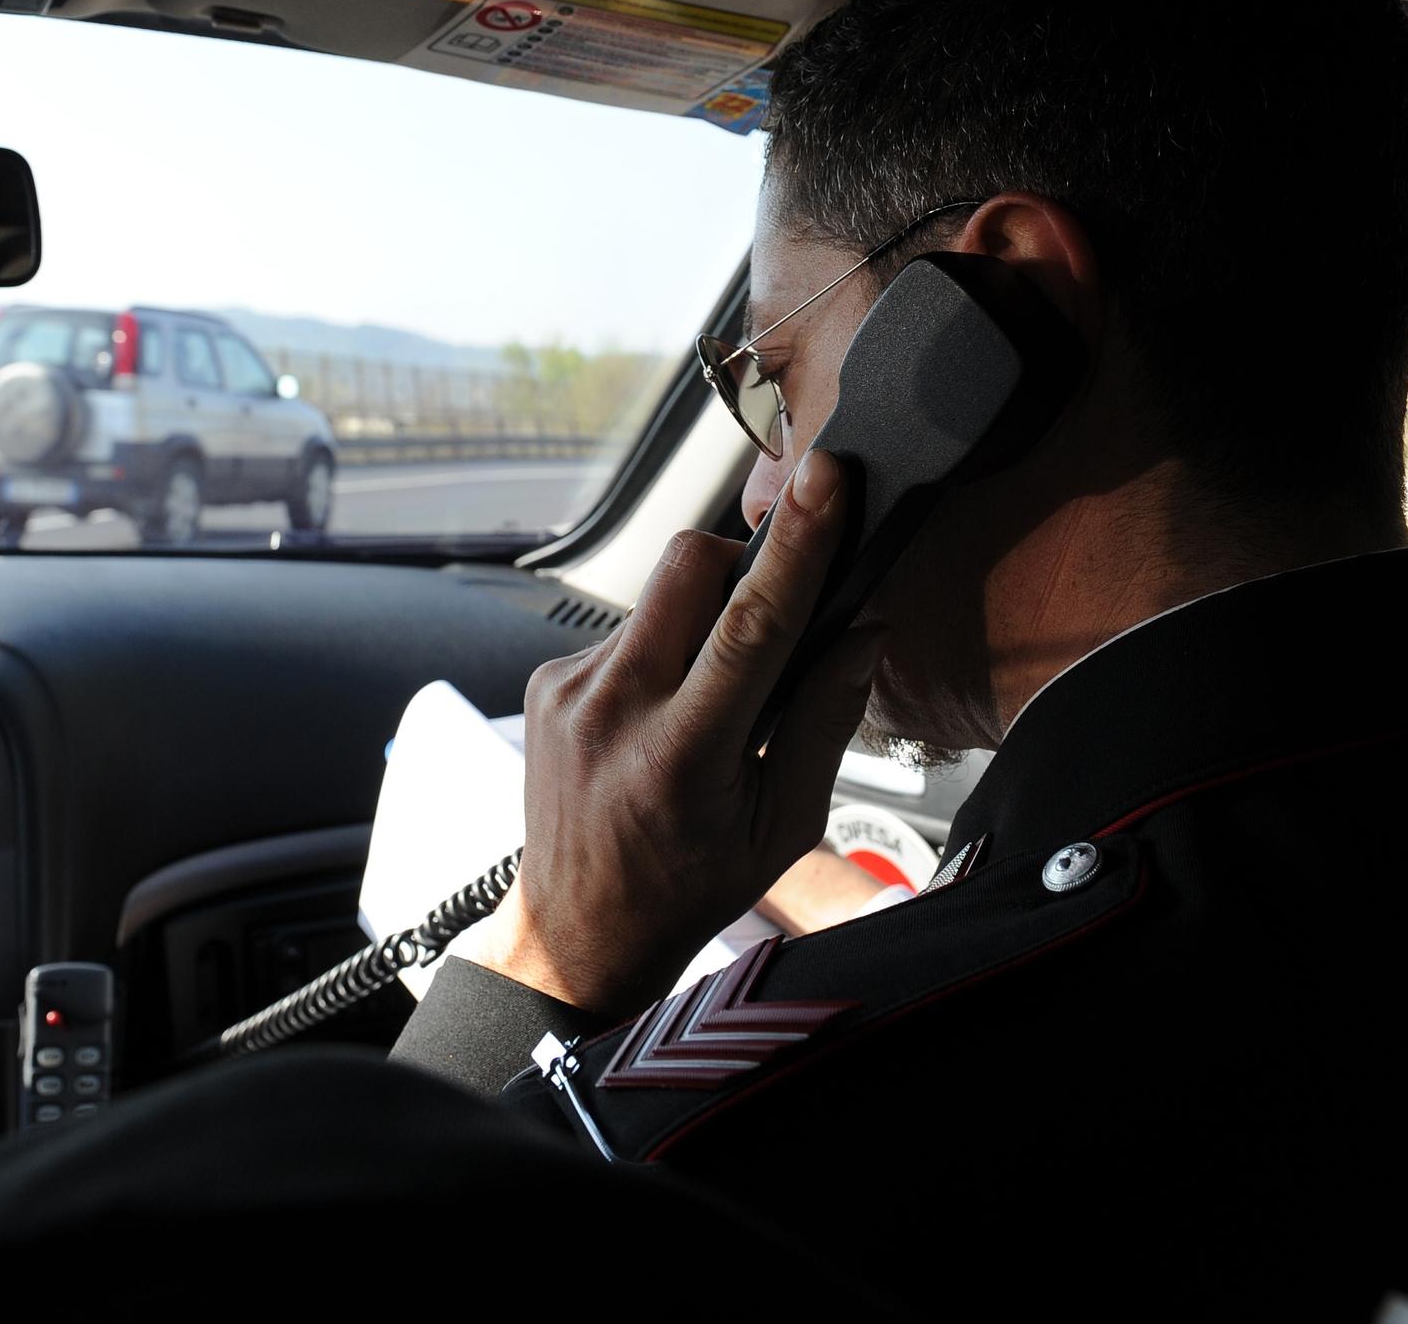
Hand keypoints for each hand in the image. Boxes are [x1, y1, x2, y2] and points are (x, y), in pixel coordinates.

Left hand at [461, 450, 887, 1016]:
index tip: (827, 478)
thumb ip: (826, 721)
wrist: (578, 929)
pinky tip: (663, 713)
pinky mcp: (544, 681)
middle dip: (742, 562)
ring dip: (699, 622)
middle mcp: (614, 711)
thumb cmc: (689, 885)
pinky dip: (660, 652)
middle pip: (688, 566)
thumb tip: (863, 628)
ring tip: (707, 699)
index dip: (796, 544)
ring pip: (656, 595)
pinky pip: (624, 629)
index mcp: (682, 756)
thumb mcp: (784, 825)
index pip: (750, 625)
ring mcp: (568, 691)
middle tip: (768, 614)